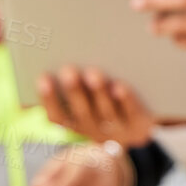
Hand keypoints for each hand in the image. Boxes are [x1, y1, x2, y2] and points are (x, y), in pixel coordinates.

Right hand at [38, 65, 184, 146]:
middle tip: (68, 69)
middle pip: (80, 113)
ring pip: (105, 113)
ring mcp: (117, 130)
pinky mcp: (139, 126)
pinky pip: (131, 113)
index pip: (56, 116)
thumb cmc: (106, 102)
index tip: (43, 76)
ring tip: (93, 72)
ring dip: (98, 93)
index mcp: (76, 124)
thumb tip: (58, 53)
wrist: (142, 127)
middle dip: (74, 91)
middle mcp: (93, 131)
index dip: (48, 99)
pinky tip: (119, 85)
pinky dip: (125, 100)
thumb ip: (71, 85)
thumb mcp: (86, 99)